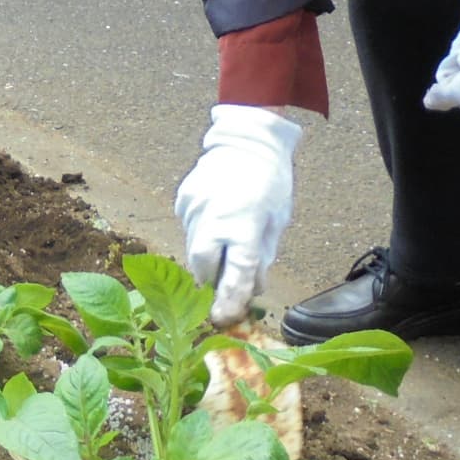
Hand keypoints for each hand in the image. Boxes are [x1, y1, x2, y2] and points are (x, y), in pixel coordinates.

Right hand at [174, 105, 301, 324]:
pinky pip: (189, 227)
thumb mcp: (276, 221)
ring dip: (208, 255)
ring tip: (223, 239)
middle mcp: (215, 217)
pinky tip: (215, 219)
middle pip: (202, 266)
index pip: (236, 272)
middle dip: (211, 280)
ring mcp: (194, 206)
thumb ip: (261, 257)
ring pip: (193, 248)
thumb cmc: (270, 182)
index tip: (223, 318)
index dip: (229, 299)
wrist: (247, 141)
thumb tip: (250, 289)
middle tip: (221, 281)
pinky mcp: (183, 199)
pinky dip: (200, 232)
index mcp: (246, 224)